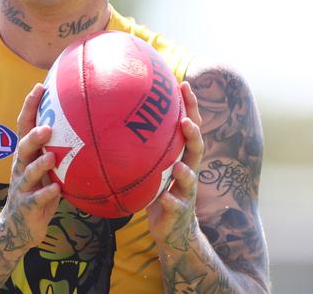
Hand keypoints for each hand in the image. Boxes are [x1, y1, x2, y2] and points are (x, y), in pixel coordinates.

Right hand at [0, 83, 61, 250]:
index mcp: (26, 155)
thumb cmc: (38, 192)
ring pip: (28, 172)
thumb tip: (89, 128)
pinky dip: (46, 194)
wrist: (17, 228)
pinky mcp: (26, 206)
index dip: (30, 106)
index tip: (40, 87)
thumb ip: (60, 152)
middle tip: (47, 127)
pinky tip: (57, 189)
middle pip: (22, 146)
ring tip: (51, 156)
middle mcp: (21, 167)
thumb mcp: (47, 170)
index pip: (24, 125)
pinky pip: (36, 199)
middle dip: (33, 135)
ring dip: (40, 164)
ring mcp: (22, 187)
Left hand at [147, 81, 203, 251]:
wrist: (174, 227)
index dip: (190, 106)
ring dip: (186, 172)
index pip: (190, 126)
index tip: (184, 84)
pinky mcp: (179, 211)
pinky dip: (170, 201)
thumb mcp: (153, 165)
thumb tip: (115, 114)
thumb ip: (143, 145)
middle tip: (186, 121)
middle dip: (193, 134)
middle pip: (197, 148)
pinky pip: (175, 206)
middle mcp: (188, 170)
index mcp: (182, 155)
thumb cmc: (159, 189)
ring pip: (190, 179)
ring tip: (179, 167)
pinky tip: (165, 198)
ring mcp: (186, 191)